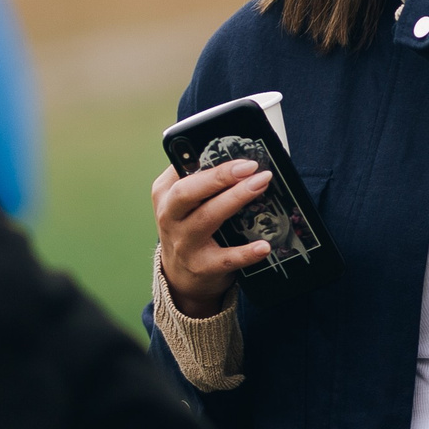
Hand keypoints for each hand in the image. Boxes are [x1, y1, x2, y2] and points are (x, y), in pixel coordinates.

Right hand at [153, 161, 276, 317]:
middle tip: (250, 166)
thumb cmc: (186, 228)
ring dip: (235, 199)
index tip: (233, 153)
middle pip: (188, 192)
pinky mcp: (202, 267)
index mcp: (165, 194)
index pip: (181, 170)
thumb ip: (198, 179)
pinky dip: (246, 252)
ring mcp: (184, 244)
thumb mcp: (181, 202)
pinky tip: (263, 245)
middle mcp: (170, 217)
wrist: (179, 276)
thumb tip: (236, 157)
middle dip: (219, 176)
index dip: (208, 160)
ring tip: (260, 185)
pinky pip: (226, 258)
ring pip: (207, 218)